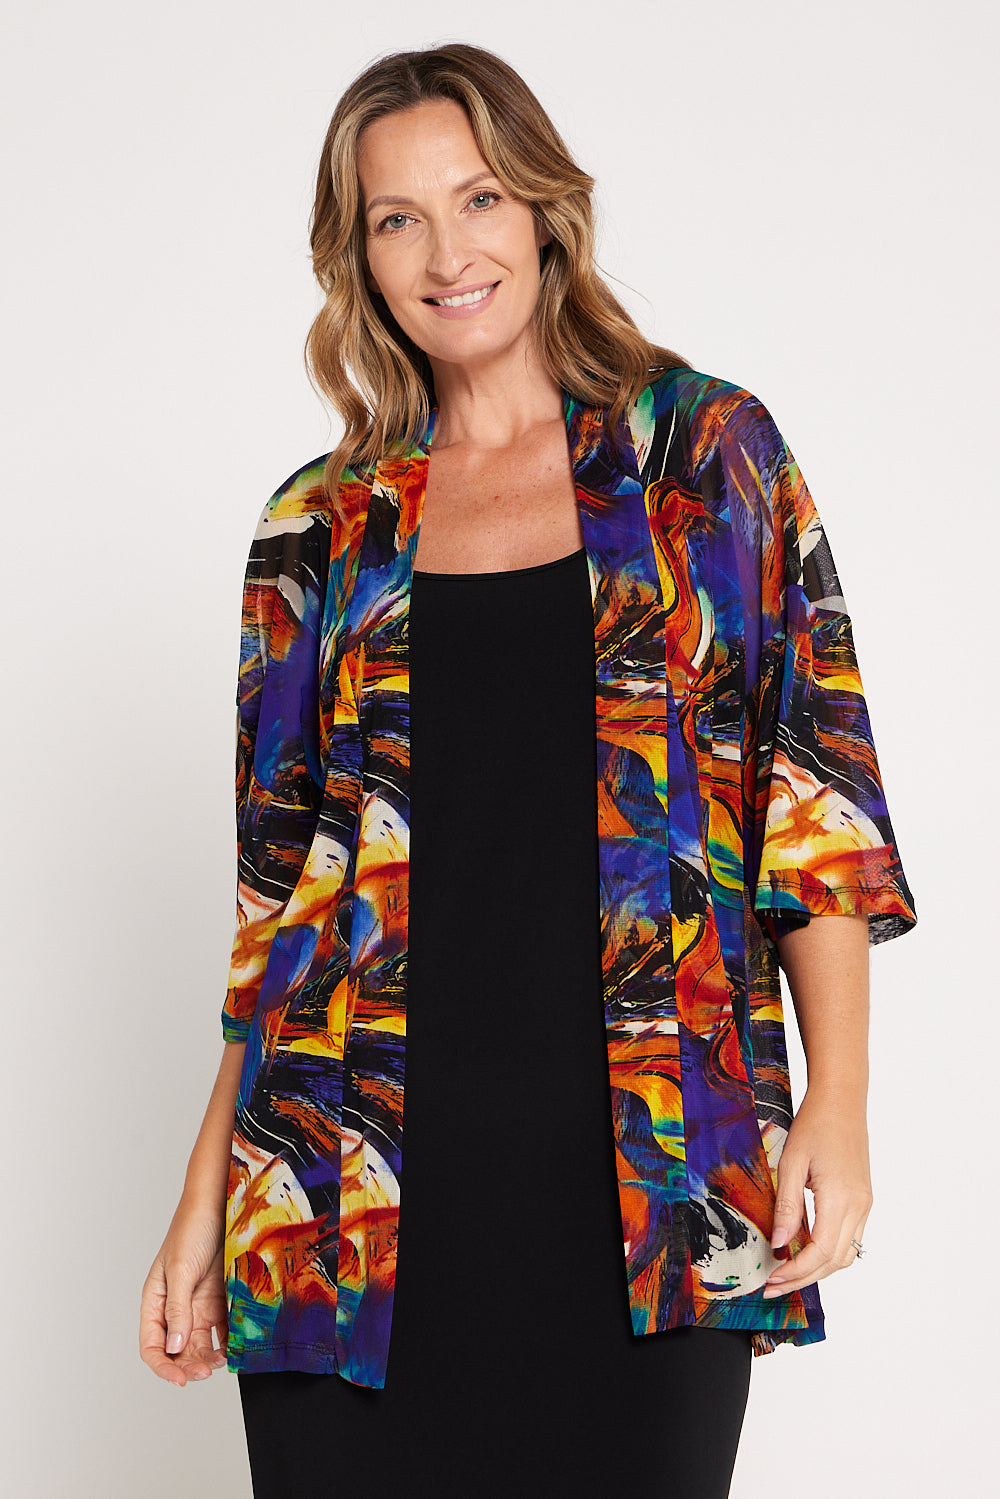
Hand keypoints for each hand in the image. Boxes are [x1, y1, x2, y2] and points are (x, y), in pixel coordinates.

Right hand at [140, 1197, 228, 1385]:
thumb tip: (175, 1347)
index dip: (164, 1367)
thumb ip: (178, 1309)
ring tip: (223, 1361)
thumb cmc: (192, 1229)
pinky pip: (223, 1329)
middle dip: (189, 1366)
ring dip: (209, 1358)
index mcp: (156, 1302)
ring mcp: (199, 1305)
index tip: (181, 1380)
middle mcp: (176, 1308)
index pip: (152, 1346)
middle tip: (207, 1371)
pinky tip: (237, 1348)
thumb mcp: (181, 1269)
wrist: (222, 1203)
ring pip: (200, 1345)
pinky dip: (228, 1342)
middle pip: (178, 1351)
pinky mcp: (221, 1299)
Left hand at [762, 1085, 872, 1297]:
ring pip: (845, 1254)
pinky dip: (828, 1252)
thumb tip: (779, 1243)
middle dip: (804, 1278)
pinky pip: (849, 1238)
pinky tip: (805, 1250)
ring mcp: (865, 1205)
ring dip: (818, 1269)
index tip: (774, 1279)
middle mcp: (859, 1206)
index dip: (797, 1271)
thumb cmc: (815, 1124)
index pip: (821, 1251)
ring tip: (787, 1272)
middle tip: (775, 1286)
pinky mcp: (863, 1200)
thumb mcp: (791, 1163)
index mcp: (841, 1198)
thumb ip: (787, 1206)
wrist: (842, 1101)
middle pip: (835, 1261)